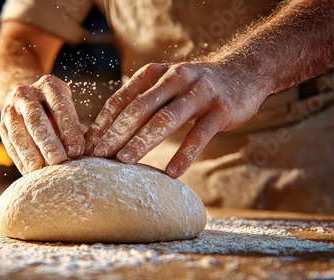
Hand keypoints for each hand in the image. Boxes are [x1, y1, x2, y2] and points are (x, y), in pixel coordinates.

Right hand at [0, 75, 85, 173]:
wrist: (28, 100)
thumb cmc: (59, 111)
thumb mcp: (69, 110)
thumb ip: (76, 129)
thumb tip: (84, 153)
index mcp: (49, 85)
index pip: (59, 107)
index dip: (68, 130)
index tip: (77, 151)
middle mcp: (26, 93)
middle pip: (36, 119)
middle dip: (48, 143)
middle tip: (59, 161)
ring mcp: (10, 109)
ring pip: (19, 133)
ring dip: (31, 154)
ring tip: (42, 171)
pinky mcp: (2, 126)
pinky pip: (10, 145)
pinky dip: (21, 160)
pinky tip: (30, 173)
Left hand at [84, 62, 266, 177]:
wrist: (245, 71)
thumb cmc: (194, 86)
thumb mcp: (166, 83)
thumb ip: (142, 100)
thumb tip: (107, 132)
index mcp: (155, 73)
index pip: (122, 99)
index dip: (103, 123)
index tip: (88, 146)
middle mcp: (174, 78)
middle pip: (139, 109)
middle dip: (116, 133)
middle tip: (99, 157)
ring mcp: (199, 92)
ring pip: (165, 119)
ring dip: (142, 141)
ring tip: (124, 162)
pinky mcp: (221, 109)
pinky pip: (199, 134)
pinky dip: (184, 154)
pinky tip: (172, 173)